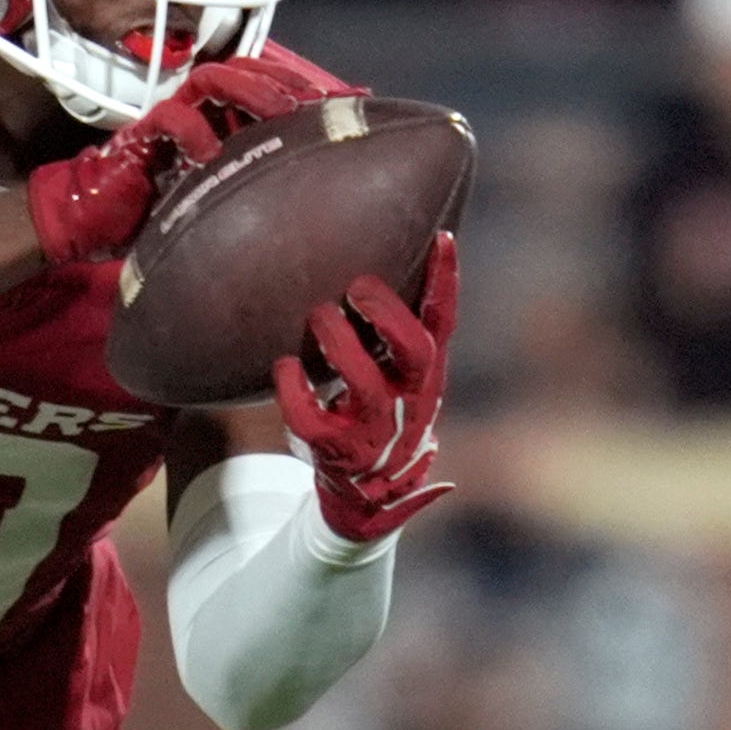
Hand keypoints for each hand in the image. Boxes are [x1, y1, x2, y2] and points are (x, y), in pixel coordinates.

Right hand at [22, 58, 309, 263]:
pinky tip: (211, 152)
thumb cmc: (156, 213)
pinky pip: (171, 117)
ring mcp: (171, 119)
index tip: (346, 101)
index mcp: (221, 123)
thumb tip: (312, 191)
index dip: (306, 91)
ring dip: (249, 90)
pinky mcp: (143, 136)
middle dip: (283, 81)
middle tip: (315, 100)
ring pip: (213, 81)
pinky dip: (194, 131)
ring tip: (278, 110)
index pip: (267, 89)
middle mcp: (199, 112)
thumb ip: (254, 186)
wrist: (91, 222)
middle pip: (246, 73)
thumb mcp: (220, 200)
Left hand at [274, 232, 455, 543]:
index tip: (441, 237)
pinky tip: (284, 365)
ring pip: (364, 383)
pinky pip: (311, 417)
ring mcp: (374, 428)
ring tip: (319, 315)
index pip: (443, 324)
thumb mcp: (403, 375)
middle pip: (416, 353)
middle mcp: (408, 400)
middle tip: (357, 286)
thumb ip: (403, 328)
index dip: (446, 281)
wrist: (368, 492)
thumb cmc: (382, 411)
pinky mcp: (336, 450)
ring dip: (337, 342)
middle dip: (387, 313)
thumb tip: (401, 257)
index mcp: (426, 375)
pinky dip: (293, 387)